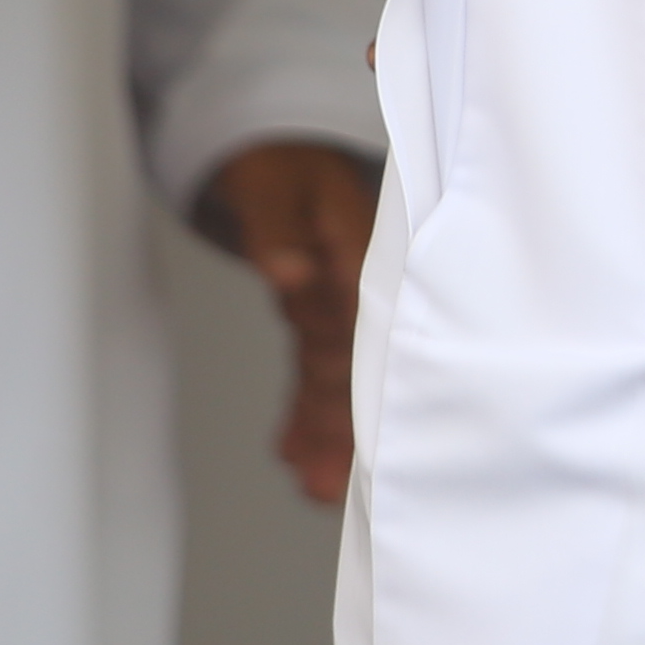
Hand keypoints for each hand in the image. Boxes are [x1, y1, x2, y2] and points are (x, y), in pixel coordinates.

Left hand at [193, 139, 374, 506]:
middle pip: (353, 361)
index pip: (365, 318)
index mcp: (357, 251)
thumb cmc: (284, 165)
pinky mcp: (316, 320)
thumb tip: (292, 272)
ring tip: (318, 487)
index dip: (364, 372)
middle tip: (337, 482)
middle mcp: (354, 286)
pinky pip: (312, 373)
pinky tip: (294, 456)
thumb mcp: (277, 186)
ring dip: (326, 431)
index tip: (367, 423)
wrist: (277, 157)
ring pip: (334, 377)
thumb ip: (280, 230)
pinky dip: (303, 414)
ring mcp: (335, 306)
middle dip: (346, 425)